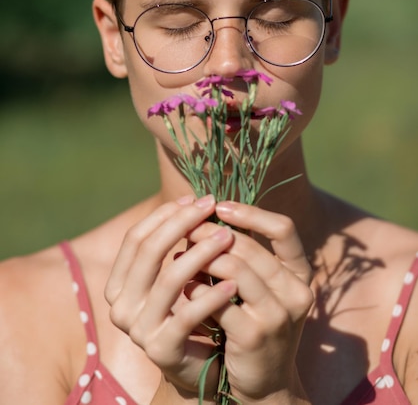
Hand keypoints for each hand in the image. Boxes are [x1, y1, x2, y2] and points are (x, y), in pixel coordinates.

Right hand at [104, 195, 236, 399]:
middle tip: (210, 207)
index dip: (164, 215)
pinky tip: (236, 282)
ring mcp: (138, 329)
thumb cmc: (188, 309)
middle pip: (148, 252)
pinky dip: (213, 296)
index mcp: (119, 284)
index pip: (135, 238)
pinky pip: (188, 315)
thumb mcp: (175, 274)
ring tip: (228, 237)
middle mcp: (121, 306)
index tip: (193, 199)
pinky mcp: (161, 350)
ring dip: (200, 253)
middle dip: (181, 224)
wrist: (197, 365)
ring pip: (168, 279)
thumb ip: (173, 245)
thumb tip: (193, 200)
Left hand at [187, 201, 312, 403]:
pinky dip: (196, 290)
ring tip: (182, 255)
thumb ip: (246, 256)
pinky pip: (217, 300)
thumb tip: (206, 215)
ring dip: (201, 257)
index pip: (284, 229)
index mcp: (299, 274)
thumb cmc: (255, 324)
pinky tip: (184, 288)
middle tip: (187, 230)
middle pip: (249, 246)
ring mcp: (277, 315)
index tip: (219, 207)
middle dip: (211, 233)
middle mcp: (296, 292)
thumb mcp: (261, 288)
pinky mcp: (254, 335)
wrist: (264, 384)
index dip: (251, 213)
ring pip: (233, 267)